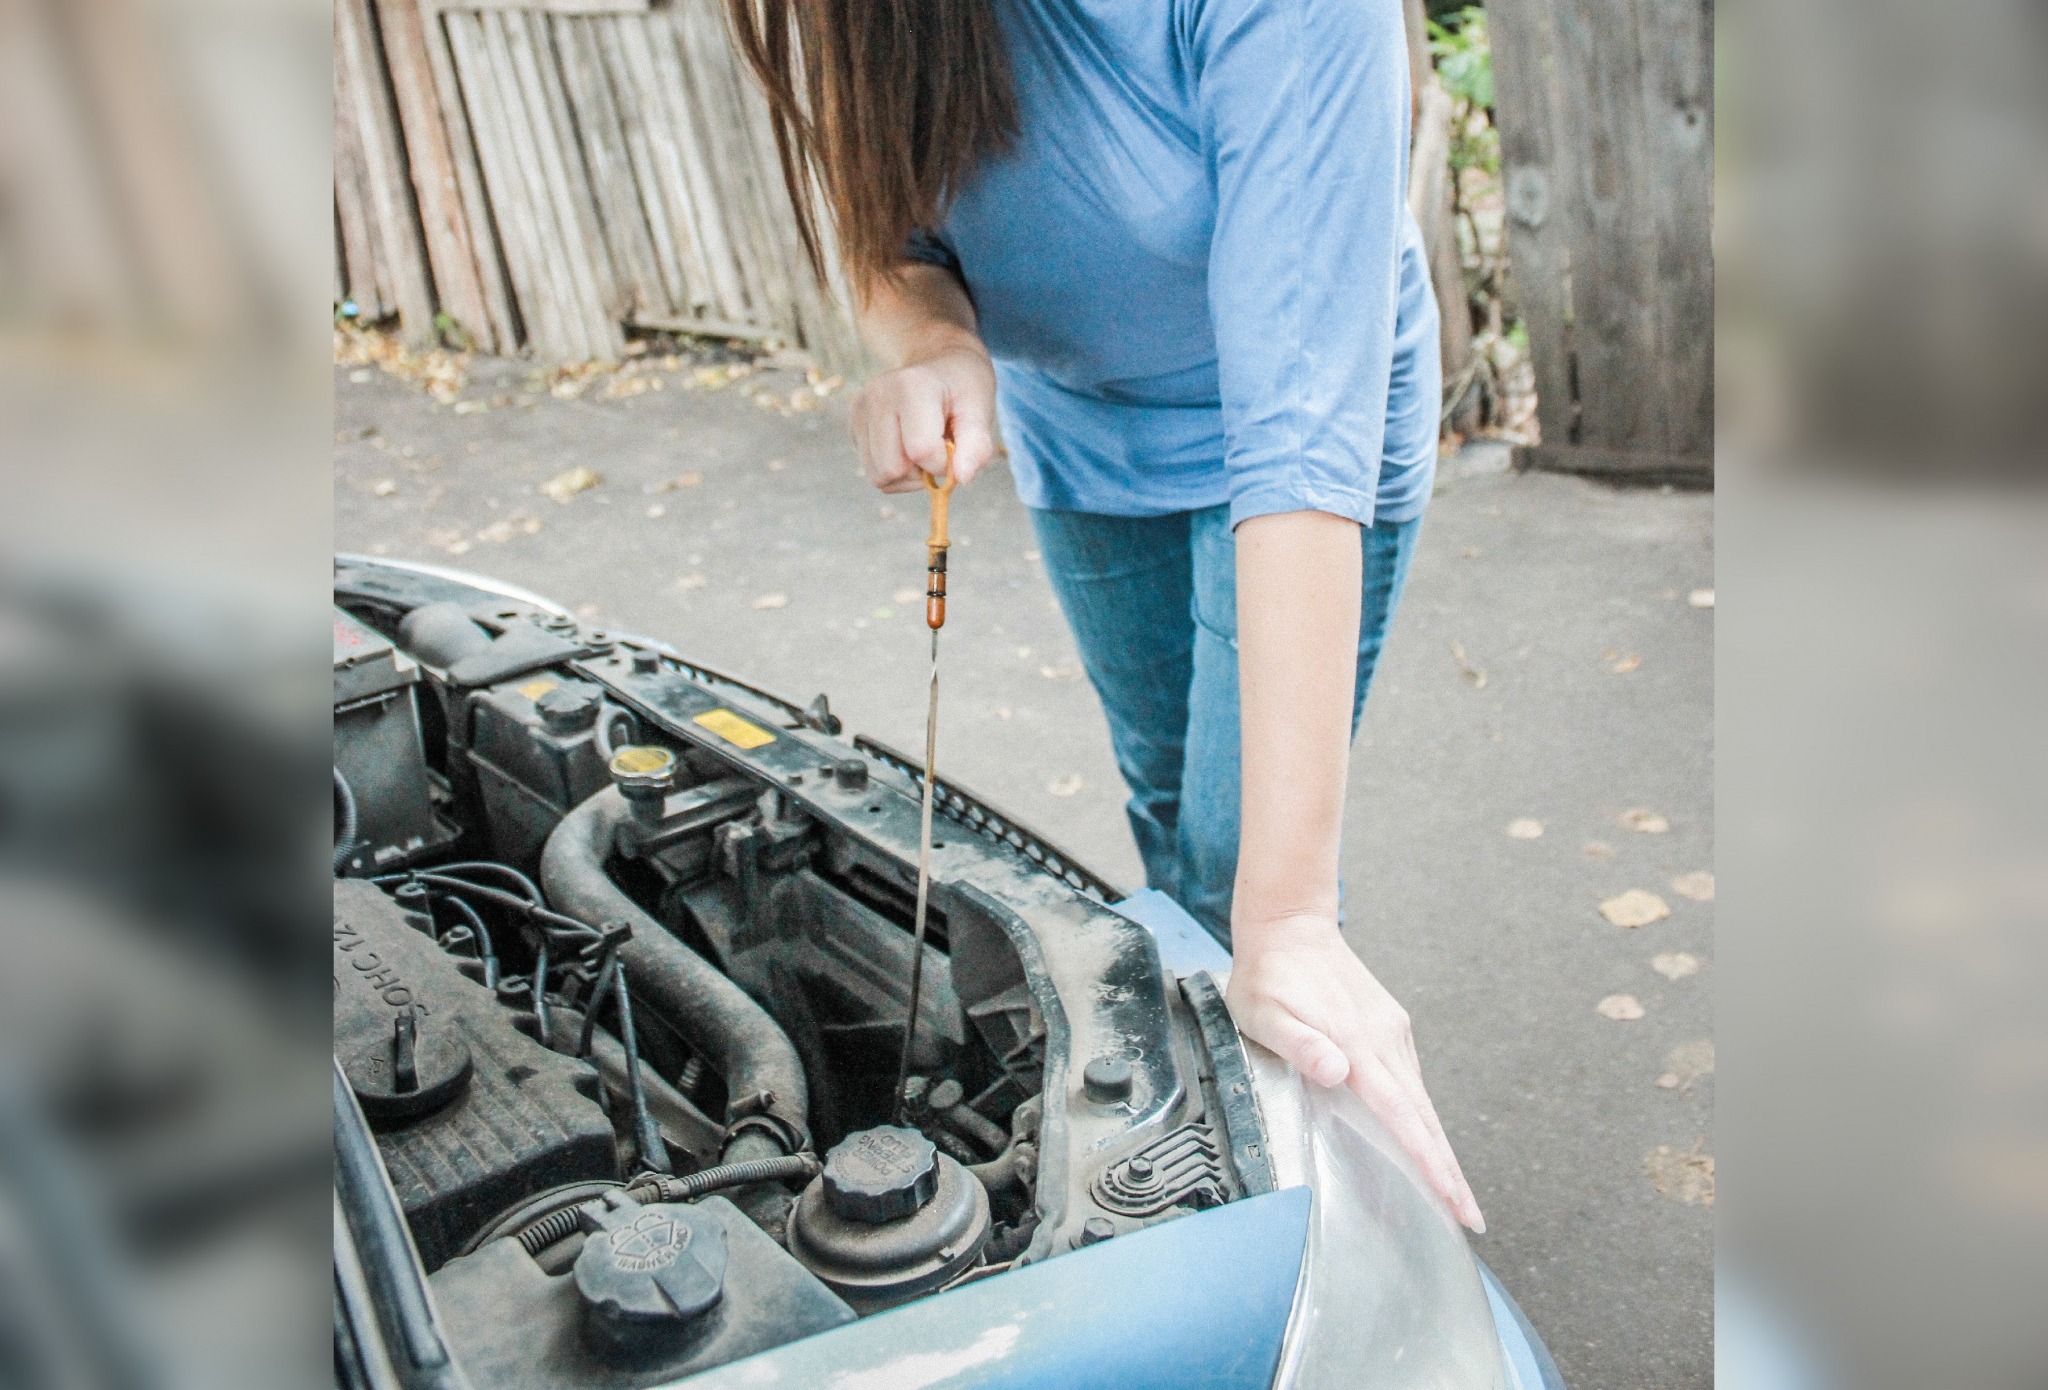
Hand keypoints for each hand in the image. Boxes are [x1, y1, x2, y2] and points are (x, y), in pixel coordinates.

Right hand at [848, 332, 998, 493]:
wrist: (939, 363)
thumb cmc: (963, 388)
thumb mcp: (981, 410)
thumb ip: (978, 445)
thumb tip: (962, 478)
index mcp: (910, 386)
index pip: (922, 451)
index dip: (944, 463)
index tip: (955, 447)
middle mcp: (877, 394)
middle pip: (893, 469)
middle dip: (922, 472)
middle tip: (939, 449)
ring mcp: (860, 409)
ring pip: (879, 476)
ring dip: (907, 476)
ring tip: (923, 448)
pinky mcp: (853, 424)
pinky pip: (872, 472)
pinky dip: (895, 472)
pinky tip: (907, 447)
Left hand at [1226, 913, 1484, 1232]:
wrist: (1289, 926)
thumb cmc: (1268, 975)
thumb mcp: (1263, 1013)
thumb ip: (1299, 1045)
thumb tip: (1337, 1072)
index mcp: (1357, 1045)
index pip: (1403, 1116)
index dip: (1428, 1161)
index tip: (1453, 1199)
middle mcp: (1385, 1042)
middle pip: (1426, 1118)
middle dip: (1449, 1171)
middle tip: (1471, 1218)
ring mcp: (1392, 1033)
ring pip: (1423, 1102)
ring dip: (1438, 1148)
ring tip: (1452, 1193)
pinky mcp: (1390, 1027)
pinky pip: (1412, 1082)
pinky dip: (1423, 1118)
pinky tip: (1422, 1139)